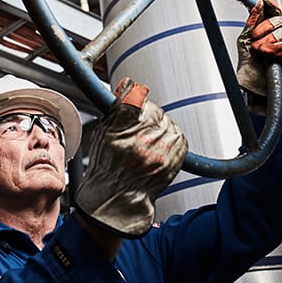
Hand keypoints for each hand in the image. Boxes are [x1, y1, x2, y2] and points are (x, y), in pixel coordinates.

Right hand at [75, 78, 187, 237]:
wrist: (119, 197)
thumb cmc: (107, 167)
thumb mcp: (102, 135)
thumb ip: (116, 109)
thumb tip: (129, 85)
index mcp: (120, 133)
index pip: (135, 98)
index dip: (134, 94)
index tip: (134, 96)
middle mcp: (142, 141)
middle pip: (153, 110)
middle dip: (147, 114)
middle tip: (138, 126)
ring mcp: (161, 151)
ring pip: (167, 122)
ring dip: (159, 126)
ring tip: (147, 140)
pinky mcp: (175, 159)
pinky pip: (178, 136)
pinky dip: (170, 137)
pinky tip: (158, 146)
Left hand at [236, 0, 281, 101]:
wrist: (252, 86)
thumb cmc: (248, 67)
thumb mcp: (244, 41)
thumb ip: (251, 22)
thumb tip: (258, 4)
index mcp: (269, 32)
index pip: (275, 13)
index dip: (271, 5)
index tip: (264, 1)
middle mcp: (281, 38)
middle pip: (281, 21)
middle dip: (265, 28)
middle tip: (254, 40)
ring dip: (269, 42)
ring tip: (259, 51)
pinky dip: (279, 50)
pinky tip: (270, 56)